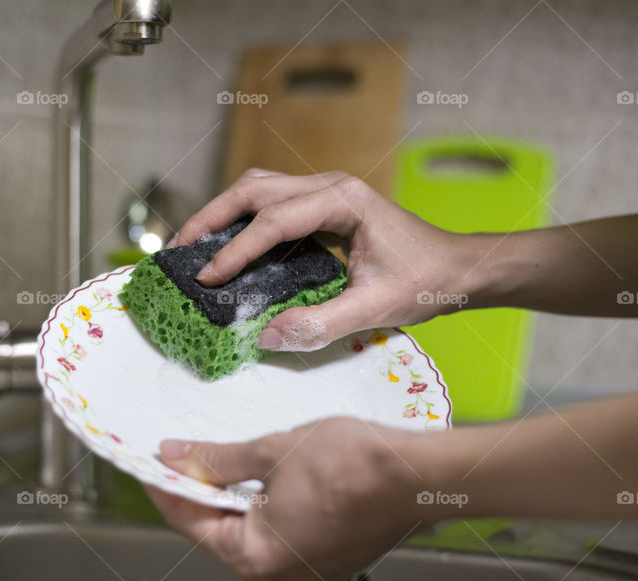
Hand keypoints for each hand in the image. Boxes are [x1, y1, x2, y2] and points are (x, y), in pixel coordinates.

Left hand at [144, 416, 430, 580]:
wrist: (417, 474)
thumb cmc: (354, 466)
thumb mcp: (271, 451)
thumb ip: (217, 460)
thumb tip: (179, 457)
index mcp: (255, 557)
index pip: (191, 521)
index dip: (169, 487)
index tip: (156, 463)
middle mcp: (277, 578)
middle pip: (220, 532)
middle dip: (202, 492)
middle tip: (186, 456)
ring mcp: (305, 575)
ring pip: (252, 534)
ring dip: (235, 500)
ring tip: (223, 462)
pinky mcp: (327, 563)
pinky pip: (281, 537)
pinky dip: (267, 510)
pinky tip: (264, 480)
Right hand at [168, 169, 471, 350]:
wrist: (458, 266)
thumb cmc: (425, 281)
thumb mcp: (375, 308)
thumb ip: (320, 324)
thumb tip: (266, 337)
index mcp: (342, 201)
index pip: (273, 221)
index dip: (234, 251)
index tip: (205, 279)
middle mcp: (329, 185)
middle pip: (253, 189)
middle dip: (211, 217)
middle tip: (179, 250)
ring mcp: (325, 191)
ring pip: (259, 189)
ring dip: (222, 213)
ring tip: (193, 245)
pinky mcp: (323, 205)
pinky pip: (271, 203)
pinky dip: (242, 220)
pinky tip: (228, 247)